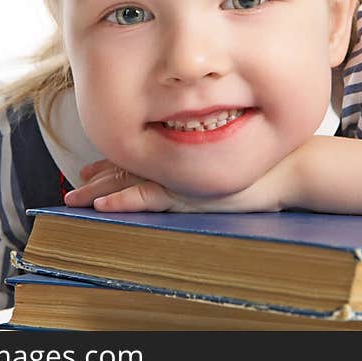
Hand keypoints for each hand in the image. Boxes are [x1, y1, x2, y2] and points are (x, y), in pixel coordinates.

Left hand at [63, 140, 313, 212]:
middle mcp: (177, 162)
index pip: (141, 157)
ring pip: (128, 182)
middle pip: (127, 168)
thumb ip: (213, 159)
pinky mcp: (186, 196)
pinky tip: (102, 207)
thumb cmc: (266, 167)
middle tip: (75, 186)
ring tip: (73, 200)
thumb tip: (203, 163)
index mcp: (185, 153)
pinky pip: (145, 199)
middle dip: (97, 179)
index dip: (112, 164)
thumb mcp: (232, 162)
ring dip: (98, 192)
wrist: (287, 169)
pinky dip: (122, 201)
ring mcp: (180, 178)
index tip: (91, 169)